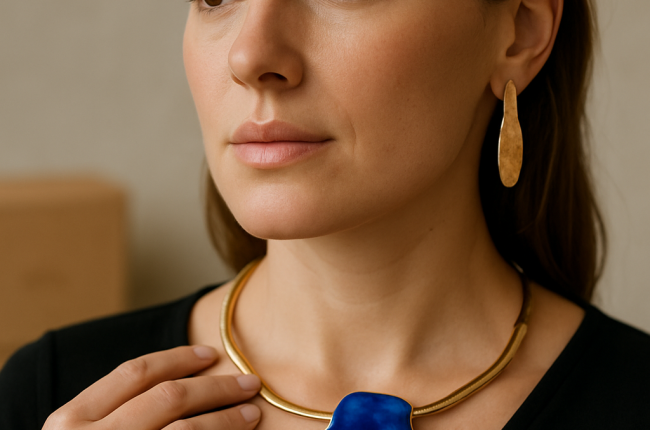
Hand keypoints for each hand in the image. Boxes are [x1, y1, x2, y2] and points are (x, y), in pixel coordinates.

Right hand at [42, 346, 261, 429]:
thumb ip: (114, 414)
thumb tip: (181, 388)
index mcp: (69, 421)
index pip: (136, 373)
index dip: (178, 358)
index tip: (210, 355)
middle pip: (169, 396)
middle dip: (216, 387)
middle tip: (248, 383)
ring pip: (187, 429)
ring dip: (226, 419)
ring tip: (251, 413)